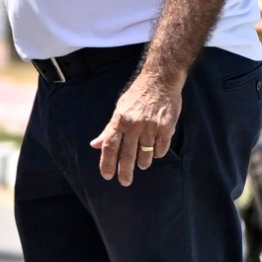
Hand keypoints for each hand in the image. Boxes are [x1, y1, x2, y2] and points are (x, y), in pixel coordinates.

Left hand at [92, 67, 180, 185]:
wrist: (160, 80)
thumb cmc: (138, 95)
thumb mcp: (120, 109)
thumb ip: (109, 130)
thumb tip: (95, 145)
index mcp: (119, 120)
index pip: (109, 145)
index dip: (107, 162)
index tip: (107, 175)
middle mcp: (133, 124)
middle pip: (126, 155)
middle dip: (125, 172)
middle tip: (124, 182)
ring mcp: (150, 126)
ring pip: (145, 154)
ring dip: (143, 163)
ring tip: (142, 164)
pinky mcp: (166, 128)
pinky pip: (160, 149)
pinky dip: (157, 153)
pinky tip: (155, 151)